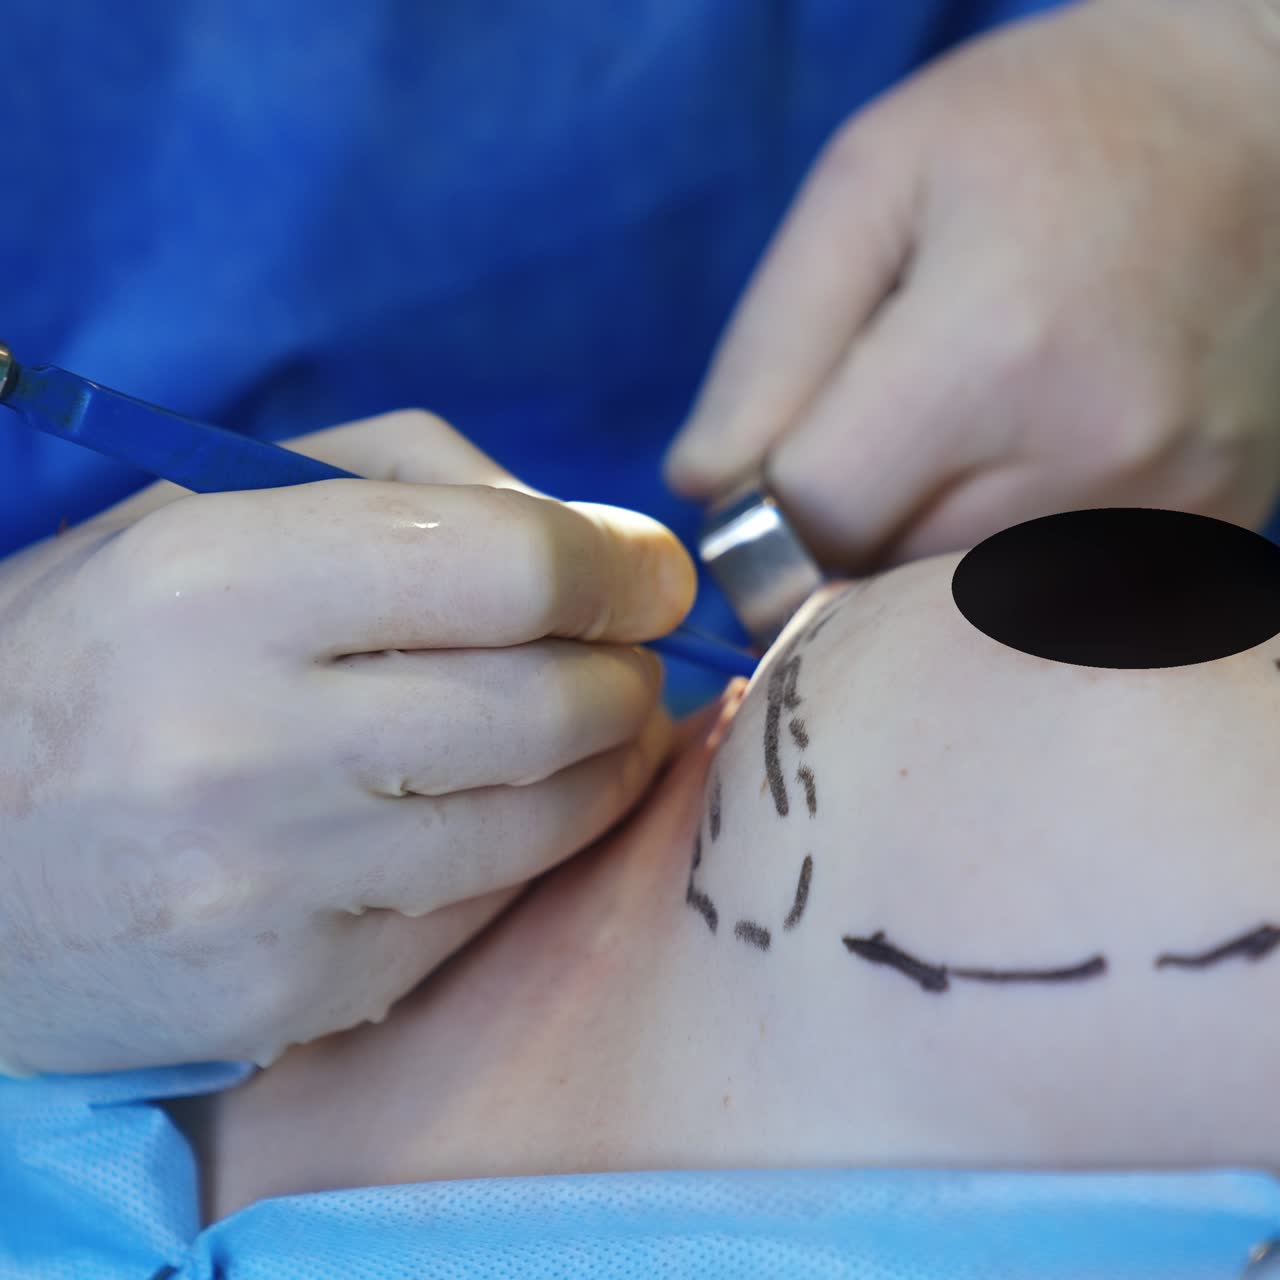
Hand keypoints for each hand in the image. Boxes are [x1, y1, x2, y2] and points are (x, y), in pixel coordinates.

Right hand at [0, 410, 694, 1073]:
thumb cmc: (101, 648)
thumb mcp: (215, 505)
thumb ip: (415, 478)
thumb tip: (596, 543)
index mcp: (220, 582)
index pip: (512, 567)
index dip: (621, 566)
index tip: (650, 573)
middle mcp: (242, 742)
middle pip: (553, 699)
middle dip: (629, 669)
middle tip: (623, 654)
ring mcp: (273, 888)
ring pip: (545, 815)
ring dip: (607, 759)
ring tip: (590, 722)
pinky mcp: (295, 991)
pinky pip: (487, 905)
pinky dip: (531, 843)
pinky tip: (501, 804)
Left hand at [666, 0, 1279, 569]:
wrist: (1268, 120)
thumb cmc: (1046, 130)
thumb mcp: (868, 185)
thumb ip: (765, 351)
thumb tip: (706, 490)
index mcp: (993, 352)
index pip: (809, 528)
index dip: (753, 521)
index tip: (759, 482)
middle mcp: (1094, 454)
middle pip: (881, 584)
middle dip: (837, 540)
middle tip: (864, 445)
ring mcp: (1166, 508)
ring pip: (957, 610)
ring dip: (917, 554)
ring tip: (952, 442)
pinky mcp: (1206, 534)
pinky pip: (1041, 600)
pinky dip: (996, 560)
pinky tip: (1022, 466)